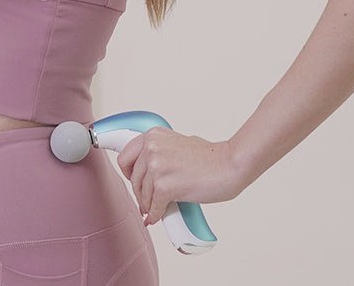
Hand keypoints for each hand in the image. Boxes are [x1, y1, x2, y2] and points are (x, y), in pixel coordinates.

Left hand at [115, 126, 242, 225]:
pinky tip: (159, 217)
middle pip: (133, 179)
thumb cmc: (209, 157)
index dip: (128, 173)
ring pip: (143, 195)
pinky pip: (154, 207)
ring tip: (155, 210)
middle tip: (146, 202)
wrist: (228, 165)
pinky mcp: (165, 186)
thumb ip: (160, 152)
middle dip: (139, 193)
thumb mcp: (177, 143)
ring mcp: (157, 166)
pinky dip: (155, 215)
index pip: (125, 157)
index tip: (134, 181)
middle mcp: (152, 148)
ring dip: (148, 206)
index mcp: (153, 135)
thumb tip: (148, 173)